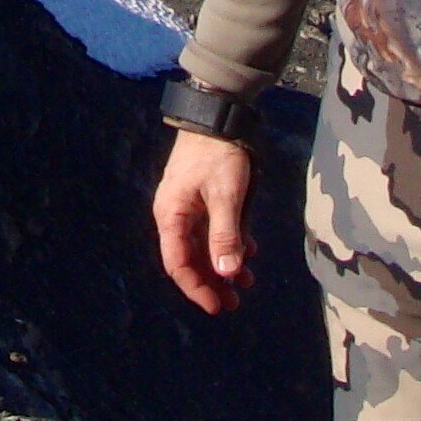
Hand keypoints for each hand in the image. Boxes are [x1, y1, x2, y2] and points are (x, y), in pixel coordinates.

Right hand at [152, 129, 257, 314]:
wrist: (219, 114)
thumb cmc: (218, 154)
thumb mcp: (226, 196)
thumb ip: (225, 234)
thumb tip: (225, 273)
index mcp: (171, 215)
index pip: (178, 263)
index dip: (196, 288)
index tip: (218, 306)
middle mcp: (175, 214)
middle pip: (190, 258)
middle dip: (212, 282)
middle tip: (235, 302)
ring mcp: (188, 206)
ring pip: (203, 246)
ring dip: (223, 265)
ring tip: (247, 282)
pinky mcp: (202, 198)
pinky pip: (212, 229)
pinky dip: (229, 243)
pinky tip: (249, 252)